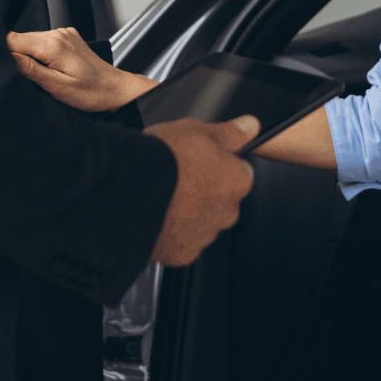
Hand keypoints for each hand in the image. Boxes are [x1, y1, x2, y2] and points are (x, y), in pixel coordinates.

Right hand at [8, 26, 155, 110]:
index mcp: (53, 45)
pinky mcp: (67, 37)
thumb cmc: (91, 92)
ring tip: (40, 75)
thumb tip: (7, 58)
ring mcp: (63, 34)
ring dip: (28, 56)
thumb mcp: (57, 87)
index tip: (2, 68)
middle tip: (22, 77)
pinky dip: (39, 54)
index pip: (13, 40)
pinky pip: (43, 42)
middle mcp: (58, 34)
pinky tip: (48, 68)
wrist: (115, 89)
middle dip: (14, 56)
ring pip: (30, 40)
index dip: (3, 54)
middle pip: (19, 39)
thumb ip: (30, 70)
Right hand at [144, 115, 258, 265]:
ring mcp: (205, 236)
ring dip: (189, 213)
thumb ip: (229, 132)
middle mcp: (228, 212)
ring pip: (202, 223)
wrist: (130, 192)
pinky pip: (181, 242)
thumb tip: (250, 126)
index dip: (218, 165)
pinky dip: (172, 233)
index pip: (239, 173)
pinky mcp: (183, 254)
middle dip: (204, 192)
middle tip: (178, 178)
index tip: (199, 162)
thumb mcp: (197, 130)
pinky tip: (157, 217)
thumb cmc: (164, 159)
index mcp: (237, 181)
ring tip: (164, 196)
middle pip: (222, 201)